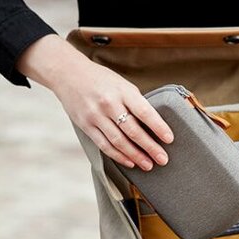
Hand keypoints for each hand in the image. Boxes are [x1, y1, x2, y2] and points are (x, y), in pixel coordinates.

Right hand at [16, 34, 173, 169]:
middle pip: (133, 131)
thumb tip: (154, 124)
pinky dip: (118, 156)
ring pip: (119, 141)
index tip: (170, 139)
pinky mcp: (86, 126)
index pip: (145, 112)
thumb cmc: (101, 79)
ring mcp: (96, 116)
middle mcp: (109, 104)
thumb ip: (135, 102)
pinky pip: (104, 145)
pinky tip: (130, 162)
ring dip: (136, 155)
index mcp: (123, 91)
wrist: (68, 74)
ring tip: (149, 164)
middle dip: (150, 147)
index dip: (159, 127)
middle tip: (163, 159)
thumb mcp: (122, 84)